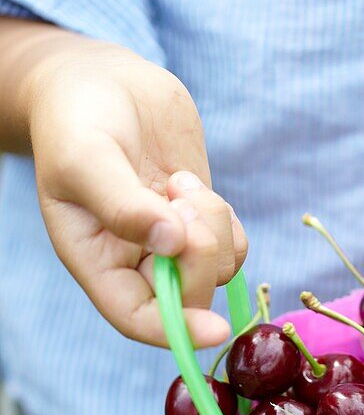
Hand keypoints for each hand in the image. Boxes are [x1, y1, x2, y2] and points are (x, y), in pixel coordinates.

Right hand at [27, 37, 246, 345]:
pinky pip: (234, 247)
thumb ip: (123, 204)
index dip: (175, 331)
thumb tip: (171, 244)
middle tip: (178, 195)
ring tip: (176, 181)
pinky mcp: (201, 222)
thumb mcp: (85, 158)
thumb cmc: (77, 120)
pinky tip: (194, 186)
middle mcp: (134, 263)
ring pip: (218, 268)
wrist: (101, 83)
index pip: (136, 318)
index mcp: (96, 261)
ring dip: (212, 225)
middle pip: (187, 296)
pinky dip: (227, 222)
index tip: (214, 329)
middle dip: (198, 253)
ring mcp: (172, 245)